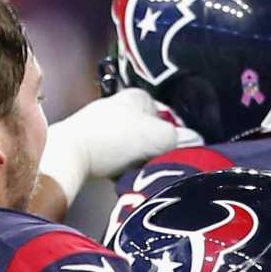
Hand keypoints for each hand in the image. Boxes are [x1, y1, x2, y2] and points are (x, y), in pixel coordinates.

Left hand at [38, 89, 202, 204]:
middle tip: (162, 162)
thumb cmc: (115, 138)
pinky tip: (121, 175)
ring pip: (134, 147)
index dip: (178, 133)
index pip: (169, 114)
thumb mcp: (159, 137)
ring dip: (139, 161)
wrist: (71, 155)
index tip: (181, 150)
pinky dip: (121, 167)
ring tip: (140, 171)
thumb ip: (183, 139)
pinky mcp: (90, 144)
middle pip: (151, 132)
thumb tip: (199, 144)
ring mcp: (103, 125)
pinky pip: (117, 158)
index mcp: (138, 96)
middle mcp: (120, 106)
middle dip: (158, 149)